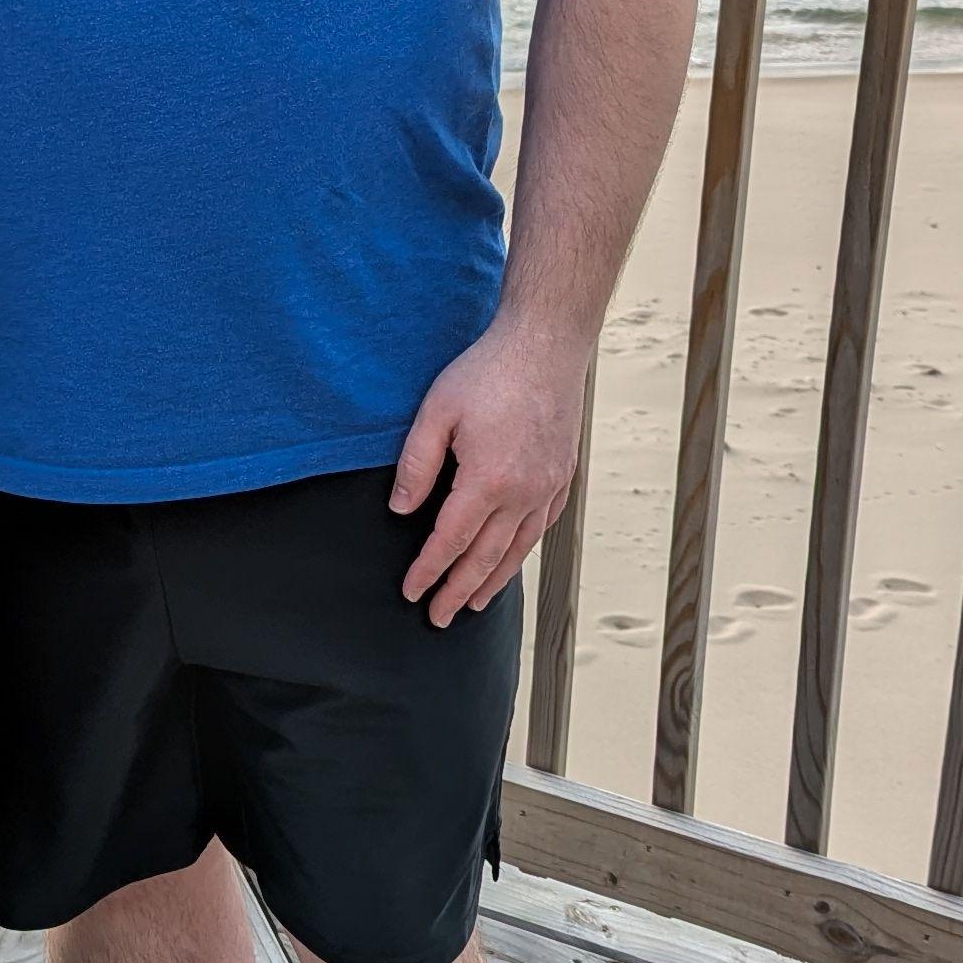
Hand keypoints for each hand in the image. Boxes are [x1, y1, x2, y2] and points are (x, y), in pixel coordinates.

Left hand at [388, 317, 588, 623]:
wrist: (546, 345)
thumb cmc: (487, 372)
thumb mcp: (437, 412)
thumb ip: (416, 465)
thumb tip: (401, 509)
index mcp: (488, 481)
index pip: (451, 541)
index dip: (429, 571)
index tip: (411, 592)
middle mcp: (523, 493)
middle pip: (486, 557)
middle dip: (459, 591)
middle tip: (439, 618)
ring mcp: (548, 486)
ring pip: (518, 548)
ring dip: (494, 580)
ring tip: (475, 603)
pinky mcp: (562, 475)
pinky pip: (542, 526)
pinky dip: (524, 550)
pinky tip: (512, 558)